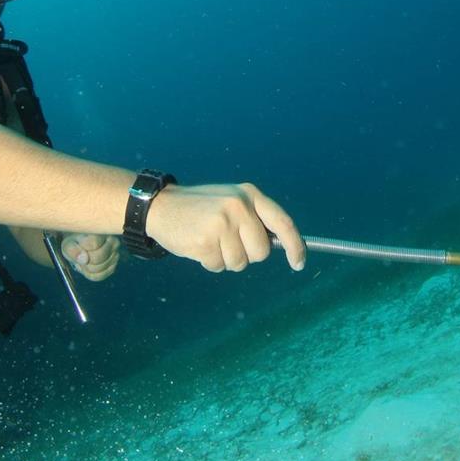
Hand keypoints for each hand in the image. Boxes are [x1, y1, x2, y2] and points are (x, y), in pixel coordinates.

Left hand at [61, 233, 120, 281]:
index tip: (78, 244)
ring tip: (84, 260)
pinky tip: (88, 266)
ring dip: (86, 268)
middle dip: (85, 260)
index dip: (82, 248)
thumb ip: (73, 250)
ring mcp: (115, 255)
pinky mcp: (113, 266)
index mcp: (103, 231)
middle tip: (80, 256)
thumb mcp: (68, 244)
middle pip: (97, 258)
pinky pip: (100, 276)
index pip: (94, 243)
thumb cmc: (75, 242)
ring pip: (99, 268)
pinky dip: (90, 274)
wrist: (80, 247)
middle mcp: (113, 241)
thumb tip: (84, 260)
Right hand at [145, 183, 305, 272]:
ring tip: (209, 240)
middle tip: (225, 241)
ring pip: (239, 263)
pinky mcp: (206, 240)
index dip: (295, 245)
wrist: (160, 205)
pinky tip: (197, 245)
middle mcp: (239, 206)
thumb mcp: (231, 200)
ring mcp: (222, 223)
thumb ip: (255, 218)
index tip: (298, 263)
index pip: (283, 222)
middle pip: (261, 252)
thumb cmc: (200, 208)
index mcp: (250, 194)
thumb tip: (283, 244)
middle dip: (246, 254)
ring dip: (224, 259)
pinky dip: (208, 262)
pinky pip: (218, 266)